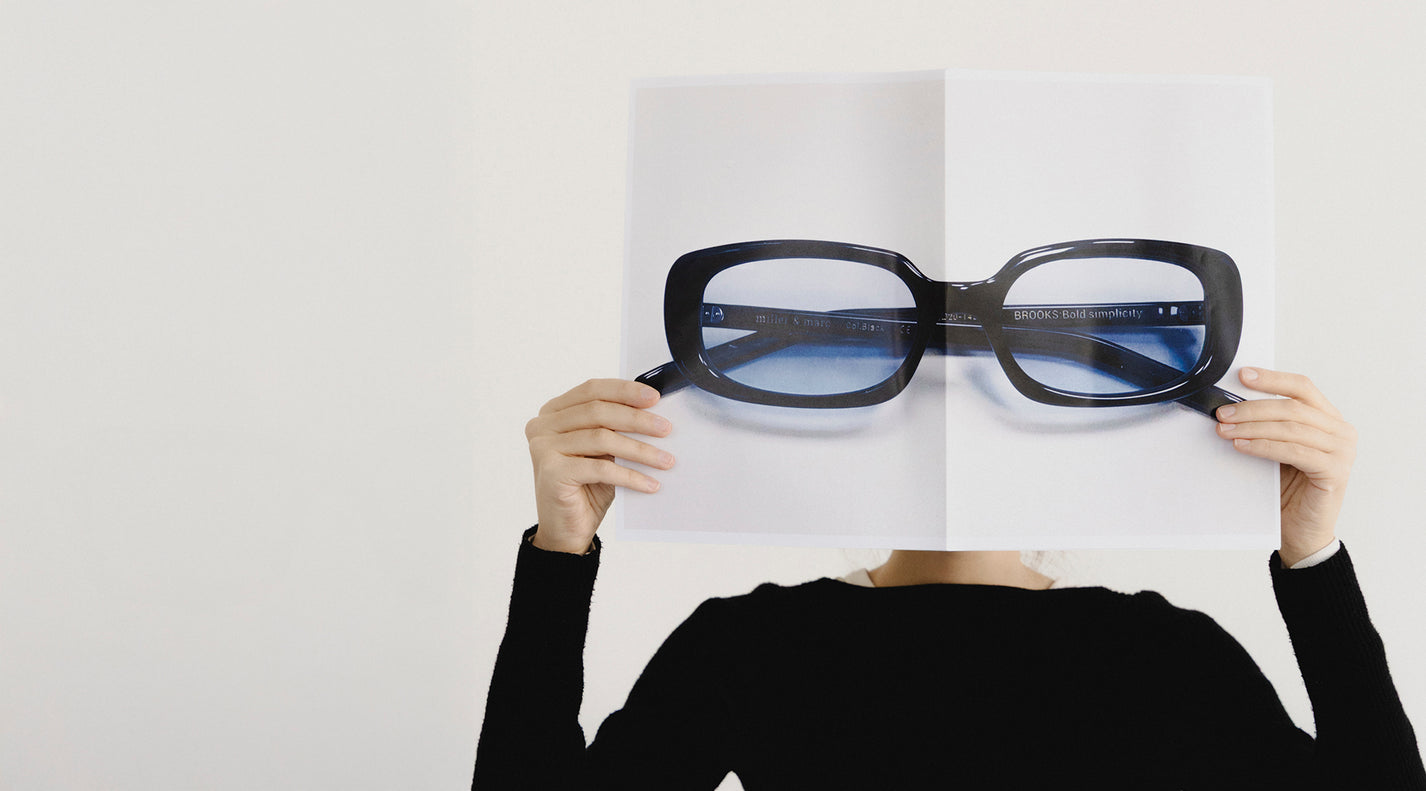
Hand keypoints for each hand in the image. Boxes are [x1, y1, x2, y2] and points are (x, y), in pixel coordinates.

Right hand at [524, 379, 673, 553]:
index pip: (591, 390)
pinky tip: (650, 484)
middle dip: (637, 420)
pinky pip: (600, 468)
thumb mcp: (604, 452)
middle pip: (598, 412)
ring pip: (602, 438)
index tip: (654, 398)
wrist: (567, 532)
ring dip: (640, 450)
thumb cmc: (587, 489)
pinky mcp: (552, 471)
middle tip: (666, 429)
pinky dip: (630, 476)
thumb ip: (615, 429)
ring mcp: (543, 447)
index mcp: (553, 413)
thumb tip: (654, 413)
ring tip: (665, 460)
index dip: (624, 391)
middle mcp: (542, 426)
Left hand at [1215, 368, 1356, 566]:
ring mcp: (1342, 452)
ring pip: (1291, 427)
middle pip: (1292, 407)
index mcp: (1327, 419)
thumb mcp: (1275, 449)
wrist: (1299, 531)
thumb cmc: (1286, 489)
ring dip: (1252, 427)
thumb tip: (1230, 406)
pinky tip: (1241, 446)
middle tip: (1222, 413)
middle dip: (1252, 408)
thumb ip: (1266, 426)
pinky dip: (1264, 446)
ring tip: (1225, 430)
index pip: (1301, 387)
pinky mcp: (1335, 472)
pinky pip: (1294, 451)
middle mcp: (1340, 431)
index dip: (1271, 379)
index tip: (1242, 375)